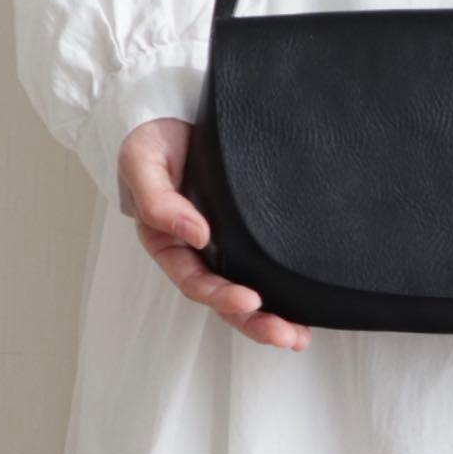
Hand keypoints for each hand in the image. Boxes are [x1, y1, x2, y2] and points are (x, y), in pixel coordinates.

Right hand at [118, 117, 311, 351]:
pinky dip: (287, 287)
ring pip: (248, 288)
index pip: (195, 279)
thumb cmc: (153, 144)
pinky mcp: (252, 230)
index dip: (219, 294)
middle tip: (285, 335)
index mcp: (169, 242)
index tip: (248, 300)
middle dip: (254, 321)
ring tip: (299, 337)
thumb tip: (195, 234)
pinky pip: (267, 264)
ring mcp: (227, 242)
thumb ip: (158, 200)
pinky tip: (309, 305)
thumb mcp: (143, 164)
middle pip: (225, 297)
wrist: (174, 116)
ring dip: (273, 316)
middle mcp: (199, 250)